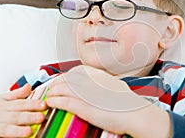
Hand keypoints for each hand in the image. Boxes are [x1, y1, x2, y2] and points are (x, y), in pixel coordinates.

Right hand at [0, 84, 46, 137]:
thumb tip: (29, 86)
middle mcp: (0, 116)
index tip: (44, 104)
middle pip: (16, 116)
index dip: (33, 104)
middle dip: (29, 117)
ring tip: (29, 132)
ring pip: (6, 129)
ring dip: (17, 131)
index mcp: (5, 106)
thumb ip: (16, 94)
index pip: (21, 104)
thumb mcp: (0, 99)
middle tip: (41, 117)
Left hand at [46, 65, 171, 137]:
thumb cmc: (129, 103)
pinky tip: (52, 102)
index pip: (77, 71)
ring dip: (53, 91)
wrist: (135, 114)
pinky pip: (65, 102)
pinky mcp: (85, 107)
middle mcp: (92, 82)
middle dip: (56, 82)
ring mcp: (88, 94)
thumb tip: (100, 85)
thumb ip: (105, 84)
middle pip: (67, 78)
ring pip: (63, 88)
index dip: (66, 75)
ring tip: (49, 95)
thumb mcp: (116, 86)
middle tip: (51, 87)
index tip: (62, 79)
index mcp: (100, 77)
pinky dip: (56, 101)